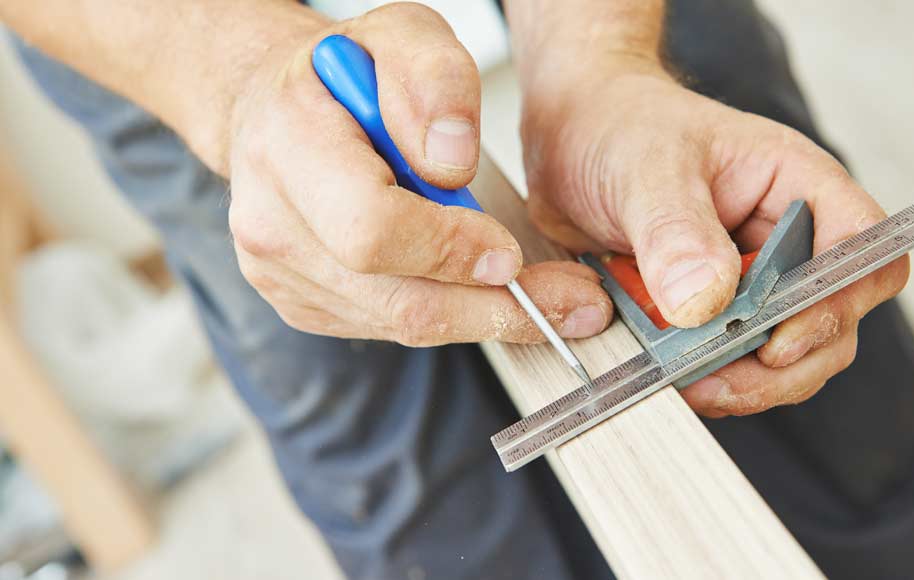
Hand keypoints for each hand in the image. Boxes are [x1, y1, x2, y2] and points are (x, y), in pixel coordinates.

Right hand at [224, 3, 611, 344]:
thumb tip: (452, 162)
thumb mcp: (402, 36)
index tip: (509, 252)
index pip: (373, 228)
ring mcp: (281, 276)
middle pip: (399, 300)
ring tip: (550, 301)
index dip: (451, 249)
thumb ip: (436, 80)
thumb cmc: (342, 76)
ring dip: (485, 318)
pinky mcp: (303, 305)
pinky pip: (392, 328)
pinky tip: (483, 292)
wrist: (276, 113)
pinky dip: (450, 316)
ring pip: (403, 324)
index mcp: (288, 147)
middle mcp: (272, 225)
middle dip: (496, 306)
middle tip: (573, 303)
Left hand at [520, 57, 907, 415]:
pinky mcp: (713, 311)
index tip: (780, 340)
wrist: (570, 138)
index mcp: (796, 184)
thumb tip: (706, 303)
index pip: (864, 247)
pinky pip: (733, 361)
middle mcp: (788, 237)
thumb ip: (675, 231)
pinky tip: (672, 377)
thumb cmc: (621, 128)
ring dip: (747, 382)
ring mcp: (752, 280)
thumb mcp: (646, 168)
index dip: (840, 301)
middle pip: (833, 318)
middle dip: (786, 363)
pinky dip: (710, 378)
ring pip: (788, 354)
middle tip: (722, 382)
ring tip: (688, 384)